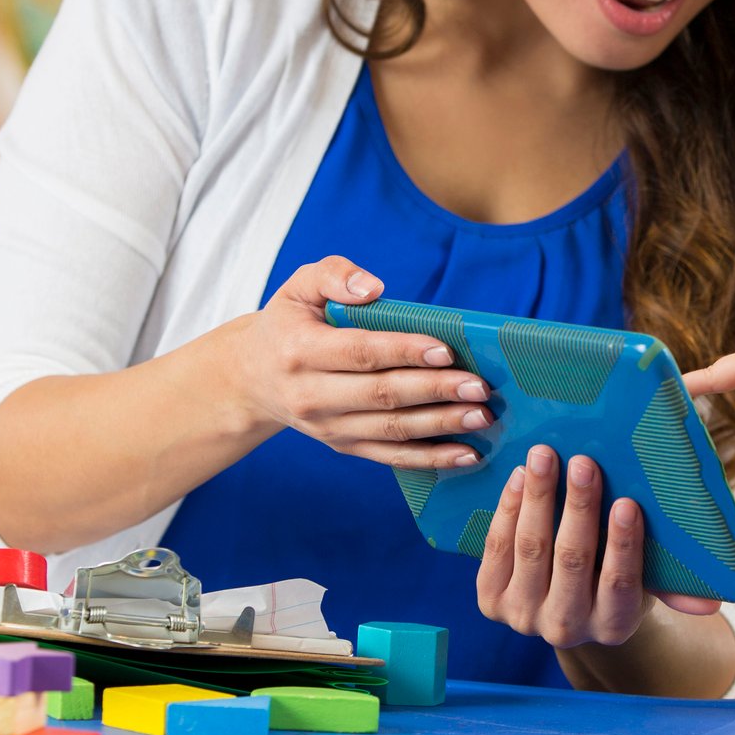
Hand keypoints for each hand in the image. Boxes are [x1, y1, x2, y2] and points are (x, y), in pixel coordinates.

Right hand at [233, 256, 491, 468]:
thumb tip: (373, 288)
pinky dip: (431, 458)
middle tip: (479, 386)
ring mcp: (328, 427)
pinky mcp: (343, 446)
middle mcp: (311, 395)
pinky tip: (466, 453)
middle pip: (381, 395)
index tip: (445, 350)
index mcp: (300, 351)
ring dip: (441, 425)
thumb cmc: (288, 323)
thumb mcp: (298, 286)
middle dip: (435, 391)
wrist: (253, 378)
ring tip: (482, 416)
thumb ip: (333, 275)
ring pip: (391, 429)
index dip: (403, 351)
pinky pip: (391, 456)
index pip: (360, 353)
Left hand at [475, 445, 720, 649]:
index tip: (627, 503)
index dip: (623, 545)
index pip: (620, 584)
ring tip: (544, 456)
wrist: (565, 602)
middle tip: (582, 462)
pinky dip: (509, 509)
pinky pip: (497, 548)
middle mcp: (566, 628)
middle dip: (578, 508)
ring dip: (538, 499)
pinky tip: (519, 477)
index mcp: (612, 626)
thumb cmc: (615, 575)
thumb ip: (675, 588)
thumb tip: (713, 604)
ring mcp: (523, 616)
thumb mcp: (648, 582)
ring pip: (531, 549)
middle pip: (572, 560)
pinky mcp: (489, 600)